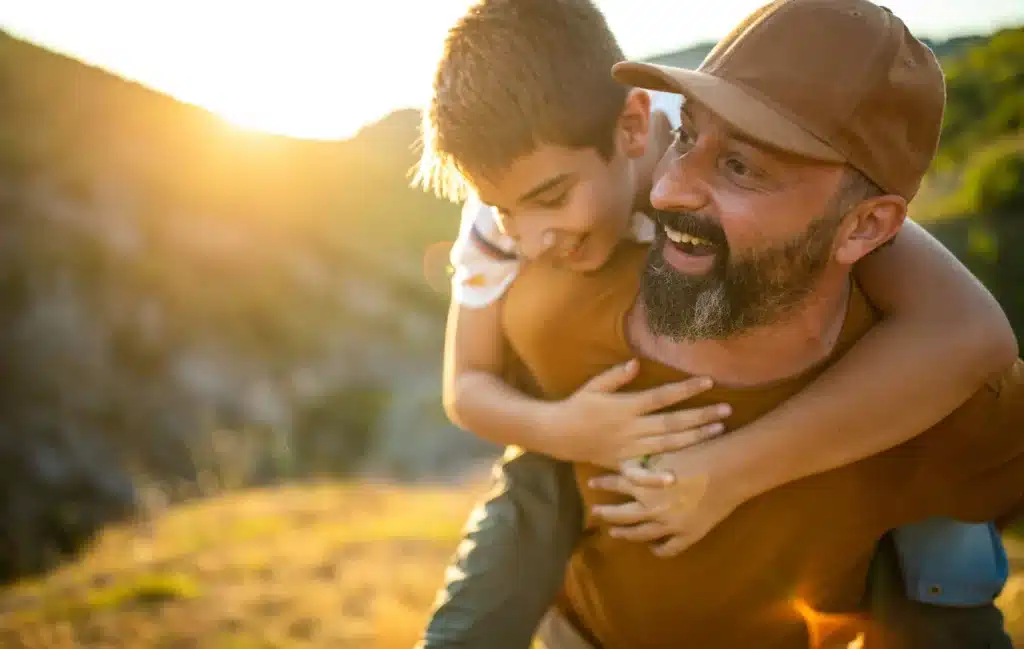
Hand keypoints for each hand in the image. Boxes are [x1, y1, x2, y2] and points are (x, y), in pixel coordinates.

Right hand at [547, 359, 730, 469]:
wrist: (557, 434)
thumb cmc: (578, 406)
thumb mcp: (593, 385)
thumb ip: (616, 376)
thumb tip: (637, 362)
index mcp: (626, 406)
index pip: (661, 396)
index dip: (685, 389)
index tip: (708, 381)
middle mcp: (631, 428)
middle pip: (671, 422)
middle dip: (700, 416)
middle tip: (727, 410)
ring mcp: (628, 448)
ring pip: (666, 445)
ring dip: (693, 439)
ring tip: (718, 431)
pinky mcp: (622, 464)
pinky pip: (641, 473)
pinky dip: (656, 477)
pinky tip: (675, 477)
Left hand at [588, 441, 749, 556]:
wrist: (728, 470)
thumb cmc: (697, 454)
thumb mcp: (665, 452)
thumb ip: (644, 463)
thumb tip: (627, 466)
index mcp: (644, 485)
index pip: (616, 483)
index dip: (602, 482)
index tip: (591, 482)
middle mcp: (651, 508)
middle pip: (621, 514)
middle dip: (606, 513)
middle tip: (595, 513)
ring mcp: (669, 525)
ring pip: (640, 534)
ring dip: (625, 534)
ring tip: (615, 532)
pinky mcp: (688, 535)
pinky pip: (668, 548)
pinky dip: (657, 549)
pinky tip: (652, 547)